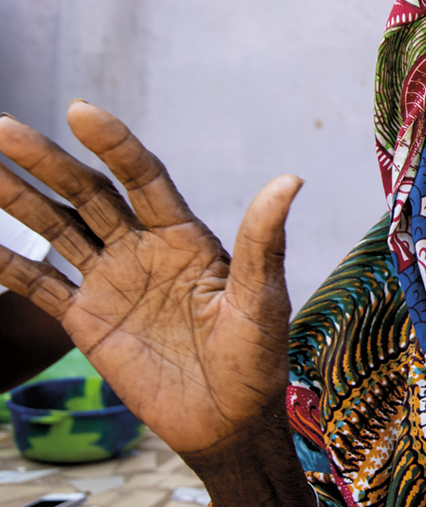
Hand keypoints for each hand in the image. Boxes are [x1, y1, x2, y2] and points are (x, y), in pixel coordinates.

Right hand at [0, 103, 313, 505]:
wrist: (228, 421)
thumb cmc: (256, 358)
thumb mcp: (261, 298)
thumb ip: (263, 242)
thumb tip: (290, 180)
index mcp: (185, 236)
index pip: (143, 176)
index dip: (114, 143)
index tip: (80, 110)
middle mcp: (144, 248)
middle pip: (88, 193)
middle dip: (47, 161)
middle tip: (3, 127)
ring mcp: (113, 281)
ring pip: (58, 229)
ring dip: (19, 198)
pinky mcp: (88, 320)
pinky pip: (41, 286)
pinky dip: (9, 264)